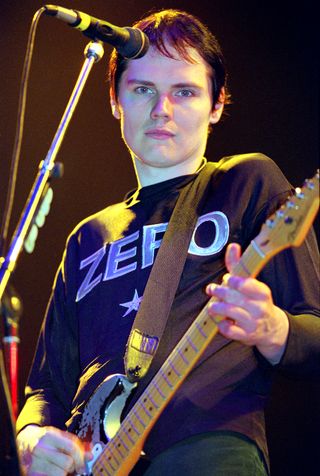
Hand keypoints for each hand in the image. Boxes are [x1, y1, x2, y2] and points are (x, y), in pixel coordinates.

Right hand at [17, 424, 90, 475]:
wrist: (23, 442)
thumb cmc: (45, 439)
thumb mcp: (59, 436)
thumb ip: (75, 444)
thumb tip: (90, 455)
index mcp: (48, 435)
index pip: (72, 448)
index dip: (81, 458)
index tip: (83, 464)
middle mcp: (40, 448)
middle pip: (67, 463)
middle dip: (71, 466)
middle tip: (69, 465)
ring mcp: (34, 462)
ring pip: (60, 474)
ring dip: (63, 473)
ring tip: (60, 468)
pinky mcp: (31, 474)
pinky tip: (53, 472)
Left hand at [206, 243, 288, 363]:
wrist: (272, 328)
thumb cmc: (257, 302)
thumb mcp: (251, 284)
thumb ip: (239, 266)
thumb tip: (232, 246)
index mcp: (262, 292)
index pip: (247, 284)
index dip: (234, 281)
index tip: (226, 279)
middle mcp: (259, 307)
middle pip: (234, 297)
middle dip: (219, 292)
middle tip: (212, 289)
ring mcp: (253, 323)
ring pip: (230, 312)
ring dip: (217, 307)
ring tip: (212, 306)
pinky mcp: (246, 336)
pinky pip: (229, 330)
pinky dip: (222, 325)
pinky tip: (221, 321)